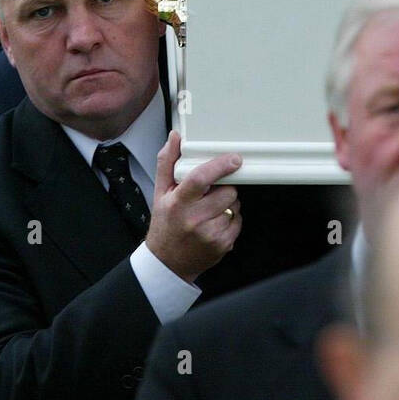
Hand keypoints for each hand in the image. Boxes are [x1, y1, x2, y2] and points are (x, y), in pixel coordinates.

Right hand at [145, 130, 241, 282]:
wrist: (168, 262)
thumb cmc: (165, 224)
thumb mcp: (160, 192)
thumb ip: (167, 162)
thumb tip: (175, 136)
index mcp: (177, 203)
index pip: (200, 179)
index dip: (220, 166)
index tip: (234, 159)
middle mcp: (193, 219)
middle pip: (227, 191)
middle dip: (224, 189)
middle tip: (210, 195)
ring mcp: (209, 234)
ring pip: (235, 205)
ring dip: (228, 204)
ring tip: (210, 210)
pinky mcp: (222, 244)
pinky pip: (238, 221)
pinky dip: (231, 219)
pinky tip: (215, 223)